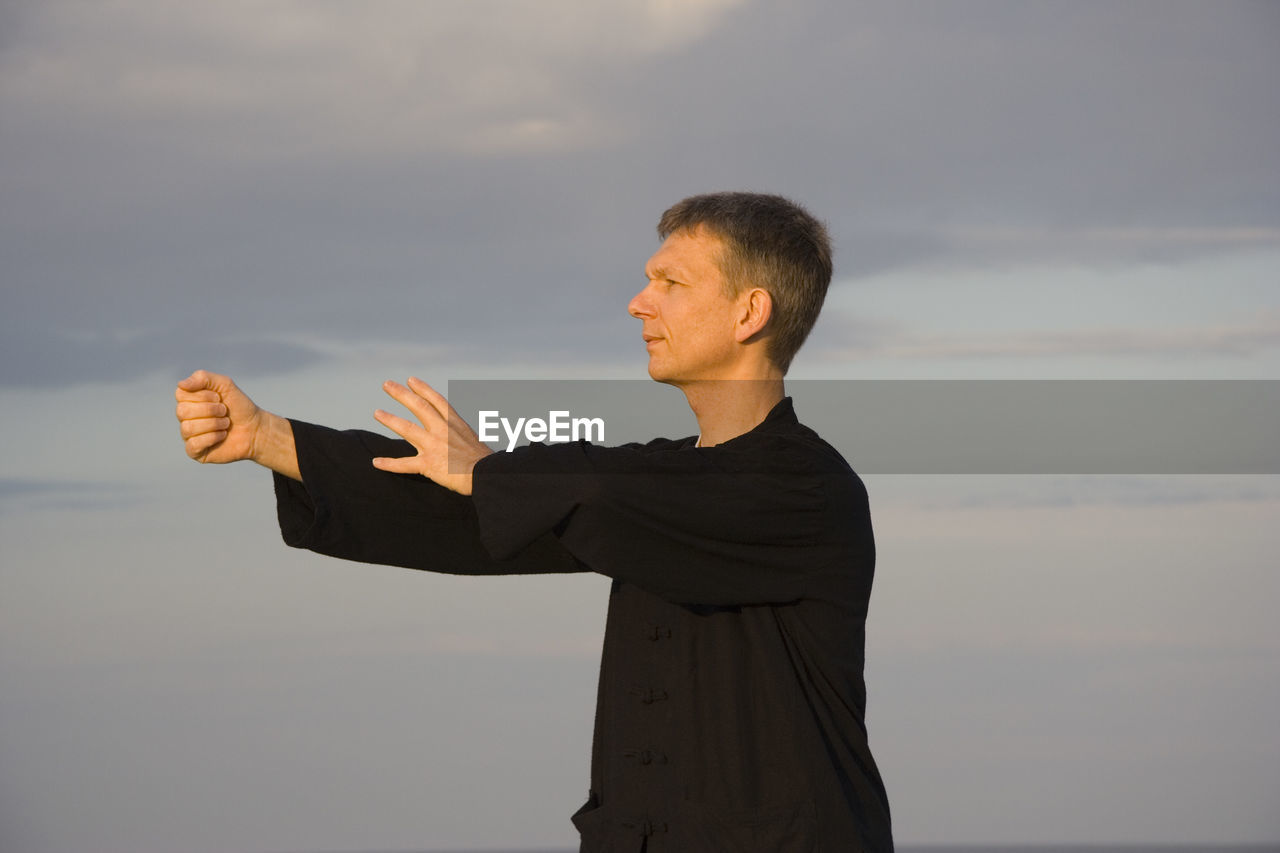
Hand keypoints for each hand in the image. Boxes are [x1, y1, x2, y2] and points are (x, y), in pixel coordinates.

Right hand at [174, 369, 263, 463]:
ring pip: (188, 427)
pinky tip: (222, 436)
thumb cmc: (239, 407)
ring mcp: (188, 435)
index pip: (180, 394)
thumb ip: (203, 378)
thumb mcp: (224, 385)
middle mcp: (185, 417)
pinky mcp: (194, 451)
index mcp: (188, 401)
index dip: (203, 396)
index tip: (219, 398)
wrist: (255, 428)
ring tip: (226, 424)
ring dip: (214, 424)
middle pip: (182, 411)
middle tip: (225, 411)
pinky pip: (193, 445)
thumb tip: (181, 384)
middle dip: (210, 410)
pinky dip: (213, 438)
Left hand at [372, 376, 492, 494]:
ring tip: (377, 412)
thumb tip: (459, 437)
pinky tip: (376, 462)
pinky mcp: (428, 464)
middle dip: (401, 394)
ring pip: (407, 428)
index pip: (436, 401)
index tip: (411, 380)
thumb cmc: (484, 462)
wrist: (487, 475)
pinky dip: (390, 464)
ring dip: (390, 419)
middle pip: (419, 406)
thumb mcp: (474, 440)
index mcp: (455, 424)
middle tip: (387, 385)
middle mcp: (442, 430)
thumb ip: (460, 435)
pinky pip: (404, 464)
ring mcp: (434, 446)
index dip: (422, 389)